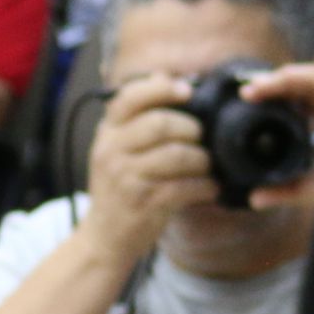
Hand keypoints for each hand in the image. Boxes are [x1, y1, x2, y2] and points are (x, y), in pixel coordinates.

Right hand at [80, 72, 221, 260]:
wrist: (104, 238)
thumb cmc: (119, 188)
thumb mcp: (117, 148)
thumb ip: (137, 115)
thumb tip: (162, 75)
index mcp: (107, 133)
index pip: (130, 98)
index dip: (162, 89)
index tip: (187, 91)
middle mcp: (112, 151)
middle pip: (161, 124)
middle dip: (192, 129)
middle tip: (202, 140)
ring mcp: (127, 178)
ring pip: (178, 155)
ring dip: (202, 160)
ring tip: (207, 167)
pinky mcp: (145, 203)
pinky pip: (186, 187)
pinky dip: (205, 186)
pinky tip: (209, 188)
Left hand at [241, 62, 313, 223]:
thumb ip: (288, 189)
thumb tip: (253, 198)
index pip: (302, 98)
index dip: (275, 96)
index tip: (247, 102)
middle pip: (306, 84)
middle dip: (275, 84)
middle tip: (246, 91)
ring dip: (287, 77)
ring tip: (260, 86)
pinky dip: (311, 77)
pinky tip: (288, 79)